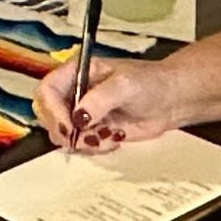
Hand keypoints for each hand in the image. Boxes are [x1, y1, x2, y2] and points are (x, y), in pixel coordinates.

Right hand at [34, 55, 186, 155]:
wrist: (172, 100)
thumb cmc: (150, 82)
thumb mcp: (124, 85)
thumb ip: (99, 99)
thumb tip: (78, 117)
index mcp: (76, 72)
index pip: (48, 90)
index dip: (53, 110)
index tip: (70, 127)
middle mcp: (75, 92)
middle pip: (48, 115)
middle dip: (65, 131)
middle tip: (86, 137)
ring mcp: (83, 114)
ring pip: (63, 135)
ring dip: (83, 142)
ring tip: (107, 136)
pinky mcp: (93, 131)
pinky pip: (81, 146)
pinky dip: (95, 147)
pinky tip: (114, 138)